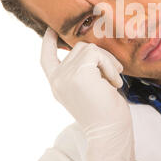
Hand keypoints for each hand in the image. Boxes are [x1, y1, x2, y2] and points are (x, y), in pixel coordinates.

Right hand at [40, 28, 133, 160]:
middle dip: (101, 58)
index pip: (46, 57)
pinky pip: (97, 54)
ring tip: (113, 82)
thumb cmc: (105, 111)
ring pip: (89, 48)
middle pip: (79, 48)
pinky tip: (114, 83)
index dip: (48, 42)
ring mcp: (65, 76)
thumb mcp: (87, 87)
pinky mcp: (78, 73)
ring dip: (107, 62)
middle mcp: (57, 79)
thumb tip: (88, 48)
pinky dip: (110, 66)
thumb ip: (80, 70)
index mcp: (57, 83)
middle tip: (112, 76)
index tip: (50, 30)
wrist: (109, 130)